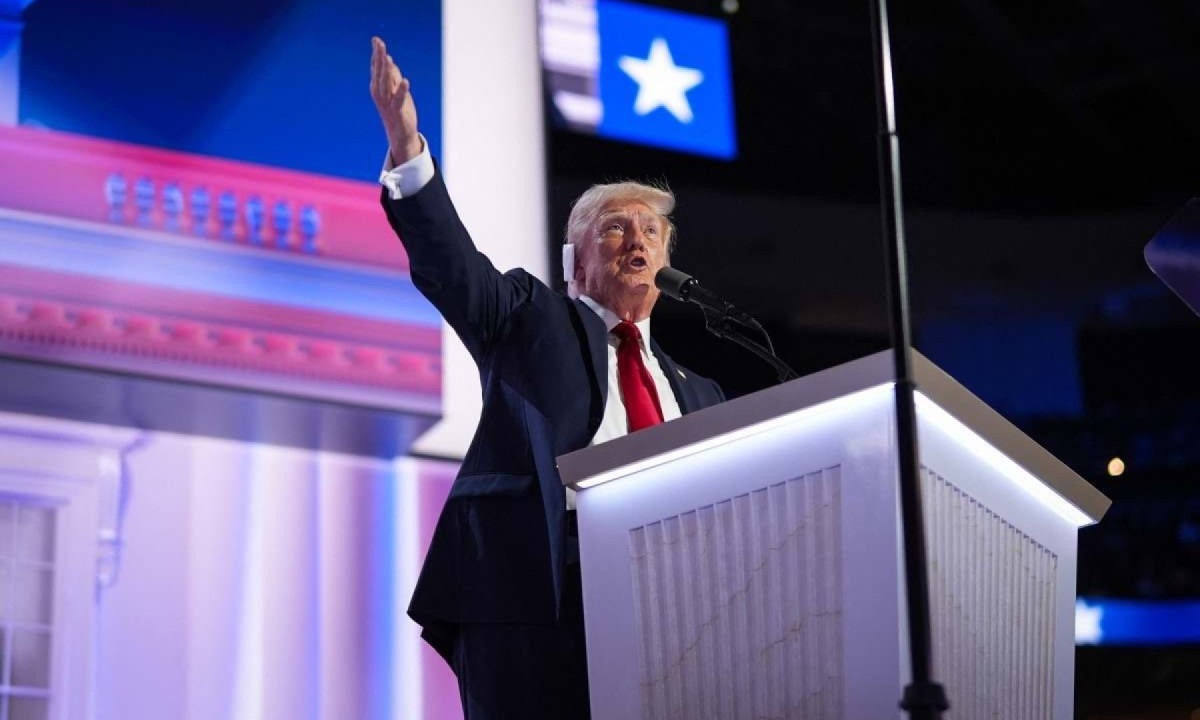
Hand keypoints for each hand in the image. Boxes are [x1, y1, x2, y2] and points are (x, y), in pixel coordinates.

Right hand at [370, 36, 421, 164]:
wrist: (400, 134)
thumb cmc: (398, 110)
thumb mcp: (395, 89)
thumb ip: (392, 75)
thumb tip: (388, 59)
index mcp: (378, 87)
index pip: (377, 67)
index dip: (376, 54)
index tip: (376, 40)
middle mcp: (380, 94)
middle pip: (380, 72)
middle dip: (379, 57)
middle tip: (378, 43)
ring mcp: (387, 103)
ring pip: (386, 83)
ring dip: (387, 70)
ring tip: (387, 57)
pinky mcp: (397, 111)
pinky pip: (399, 99)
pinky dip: (402, 90)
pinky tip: (405, 80)